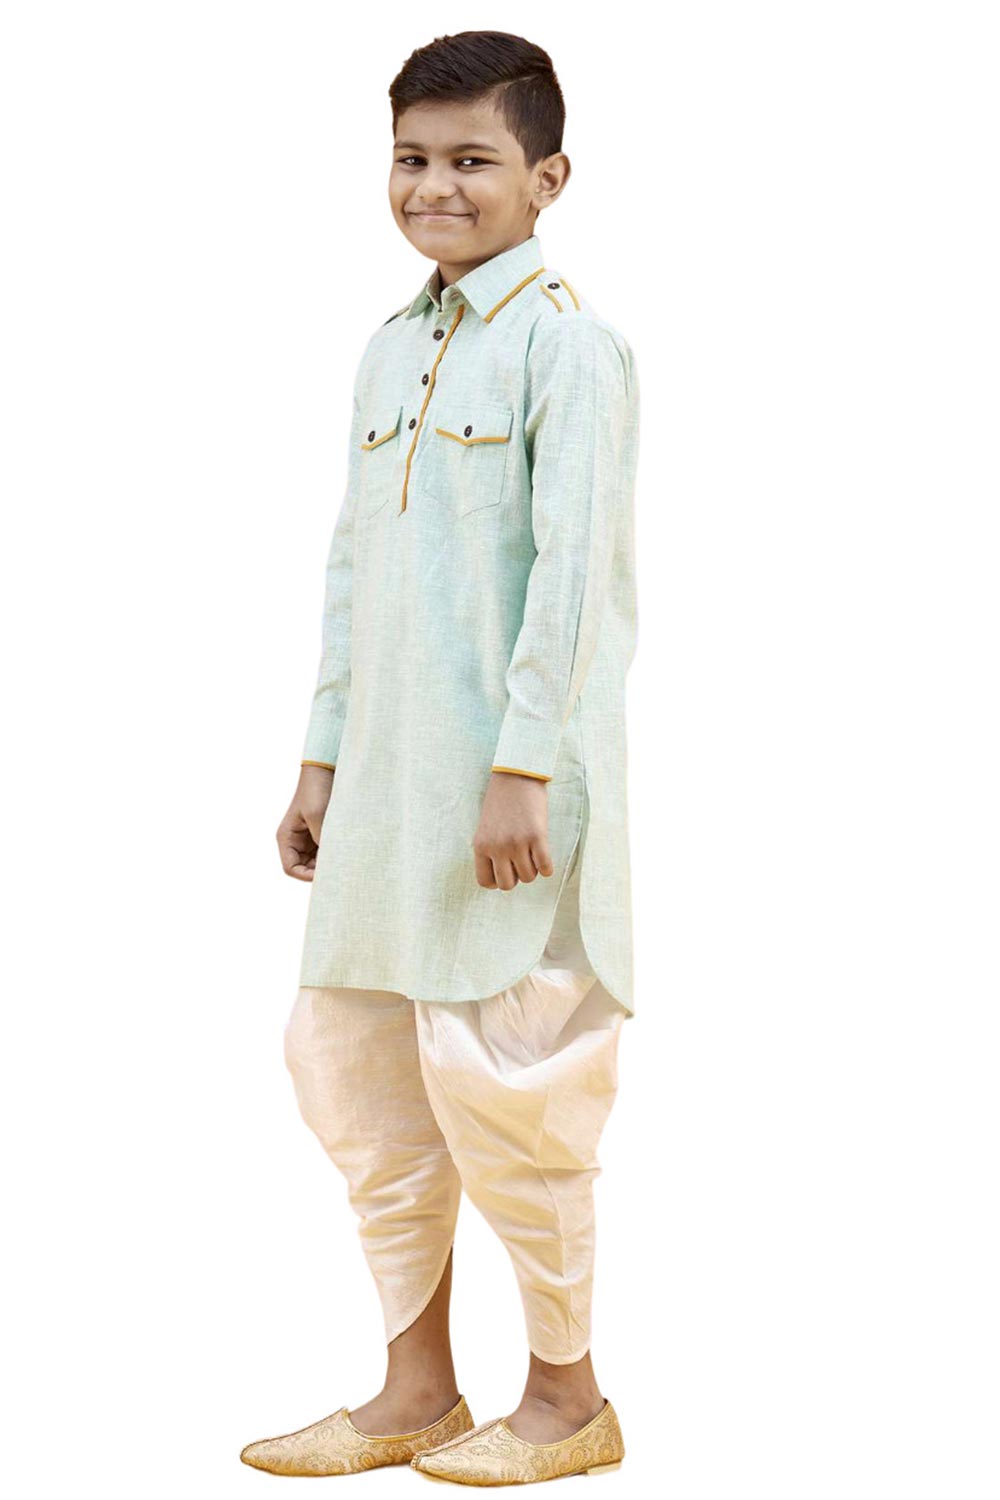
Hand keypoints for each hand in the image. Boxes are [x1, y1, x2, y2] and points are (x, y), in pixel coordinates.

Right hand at [277, 765, 334, 880]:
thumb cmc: (316, 790)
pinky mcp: (322, 833)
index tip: (325, 874)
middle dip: (320, 870)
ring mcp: (309, 838)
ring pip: (317, 861)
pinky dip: (336, 853)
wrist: (326, 770)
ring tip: (345, 857)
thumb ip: (322, 839)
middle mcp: (296, 840)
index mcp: (287, 837)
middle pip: (305, 868)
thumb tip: (332, 861)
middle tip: (340, 868)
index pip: (291, 868)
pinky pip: (327, 851)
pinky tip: (347, 850)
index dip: (306, 875)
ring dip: (330, 862)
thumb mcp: (317, 815)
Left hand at [472, 771, 553, 889]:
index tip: (506, 870)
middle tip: (520, 861)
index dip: (497, 880)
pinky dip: (547, 867)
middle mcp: (497, 847)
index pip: (485, 881)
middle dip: (516, 876)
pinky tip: (543, 855)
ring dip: (533, 869)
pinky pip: (545, 867)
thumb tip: (503, 874)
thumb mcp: (486, 827)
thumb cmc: (501, 800)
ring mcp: (517, 843)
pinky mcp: (537, 836)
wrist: (517, 775)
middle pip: (507, 885)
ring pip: (528, 877)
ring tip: (532, 852)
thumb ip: (490, 849)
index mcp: (480, 846)